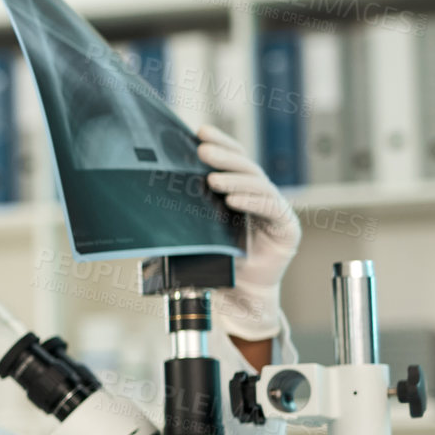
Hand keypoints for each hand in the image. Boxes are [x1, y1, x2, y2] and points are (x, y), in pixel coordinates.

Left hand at [197, 124, 299, 341]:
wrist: (241, 302)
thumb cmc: (218, 269)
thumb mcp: (195, 239)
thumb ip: (184, 219)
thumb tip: (148, 200)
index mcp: (239, 196)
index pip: (231, 163)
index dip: (219, 144)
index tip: (199, 131)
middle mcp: (259, 199)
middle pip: (245, 168)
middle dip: (223, 155)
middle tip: (202, 148)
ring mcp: (274, 212)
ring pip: (258, 185)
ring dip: (234, 179)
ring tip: (213, 179)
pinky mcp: (286, 229)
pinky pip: (271, 209)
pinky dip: (253, 202)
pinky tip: (234, 200)